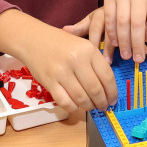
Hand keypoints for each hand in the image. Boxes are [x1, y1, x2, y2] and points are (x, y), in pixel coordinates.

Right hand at [0, 10, 117, 113]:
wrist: (33, 38)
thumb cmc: (60, 43)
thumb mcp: (82, 45)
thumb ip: (95, 63)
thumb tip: (108, 88)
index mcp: (88, 50)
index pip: (107, 77)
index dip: (112, 92)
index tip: (113, 99)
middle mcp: (76, 60)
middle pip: (95, 90)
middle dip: (102, 102)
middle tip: (103, 106)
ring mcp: (61, 72)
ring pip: (81, 98)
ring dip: (89, 106)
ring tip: (90, 106)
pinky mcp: (49, 81)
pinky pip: (65, 102)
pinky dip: (73, 108)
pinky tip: (75, 106)